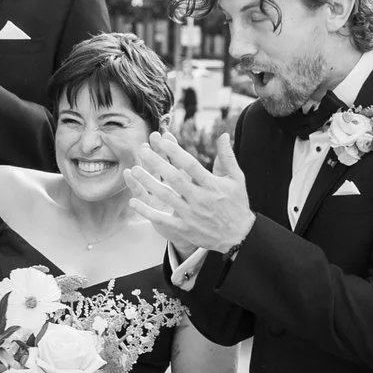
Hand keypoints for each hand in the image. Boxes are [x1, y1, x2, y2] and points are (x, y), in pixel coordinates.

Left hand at [126, 132, 254, 254]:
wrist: (239, 237)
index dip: (175, 152)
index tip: (162, 140)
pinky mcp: (185, 228)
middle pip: (175, 178)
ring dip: (148, 183)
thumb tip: (222, 135)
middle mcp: (200, 198)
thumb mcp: (237, 179)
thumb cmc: (237, 204)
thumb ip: (227, 157)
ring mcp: (191, 214)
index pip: (190, 165)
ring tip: (134, 170)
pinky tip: (134, 202)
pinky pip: (163, 219)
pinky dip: (147, 211)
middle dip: (157, 163)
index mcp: (212, 185)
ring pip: (166, 196)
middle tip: (142, 150)